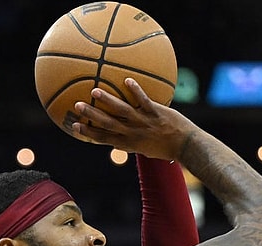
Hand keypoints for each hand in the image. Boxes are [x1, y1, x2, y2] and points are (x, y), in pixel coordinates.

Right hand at [72, 78, 197, 160]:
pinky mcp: (156, 112)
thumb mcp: (145, 149)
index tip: (75, 126)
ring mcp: (144, 122)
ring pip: (122, 110)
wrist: (186, 146)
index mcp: (129, 143)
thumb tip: (120, 139)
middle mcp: (133, 133)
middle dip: (92, 115)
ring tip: (95, 91)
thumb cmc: (166, 148)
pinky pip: (143, 100)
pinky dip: (135, 90)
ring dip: (108, 101)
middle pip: (108, 123)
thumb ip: (131, 142)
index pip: (104, 138)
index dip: (89, 132)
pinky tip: (127, 79)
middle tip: (77, 106)